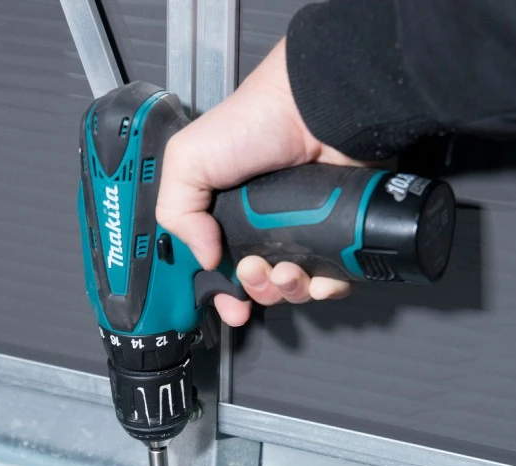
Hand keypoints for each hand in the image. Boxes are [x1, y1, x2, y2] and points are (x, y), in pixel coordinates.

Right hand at [156, 38, 365, 326]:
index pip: (218, 268)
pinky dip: (325, 288)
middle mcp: (263, 228)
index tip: (226, 305)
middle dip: (254, 290)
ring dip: (285, 290)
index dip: (220, 293)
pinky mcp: (338, 234)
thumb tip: (204, 259)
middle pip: (258, 286)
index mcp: (225, 216)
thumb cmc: (255, 123)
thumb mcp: (187, 159)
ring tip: (284, 269)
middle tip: (252, 270)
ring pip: (294, 288)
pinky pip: (333, 280)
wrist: (317, 111)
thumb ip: (176, 213)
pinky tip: (317, 276)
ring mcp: (302, 232)